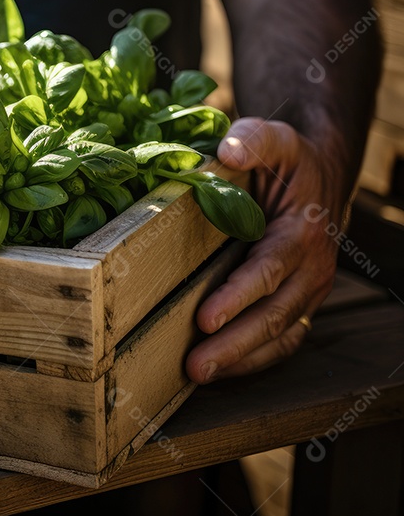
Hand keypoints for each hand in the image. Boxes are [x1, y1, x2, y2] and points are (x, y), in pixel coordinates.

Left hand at [186, 118, 340, 383]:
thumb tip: (229, 153)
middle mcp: (311, 270)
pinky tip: (220, 370)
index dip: (238, 296)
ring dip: (242, 360)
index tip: (206, 318)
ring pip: (279, 336)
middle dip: (234, 344)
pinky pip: (281, 341)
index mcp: (302, 233)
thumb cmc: (288, 161)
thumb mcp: (274, 140)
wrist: (319, 177)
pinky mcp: (298, 303)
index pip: (269, 270)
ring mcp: (307, 292)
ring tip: (200, 375)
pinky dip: (254, 360)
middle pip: (274, 315)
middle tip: (196, 365)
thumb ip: (253, 140)